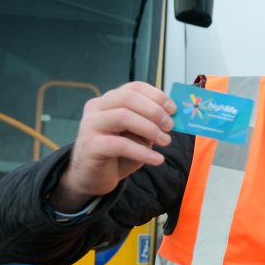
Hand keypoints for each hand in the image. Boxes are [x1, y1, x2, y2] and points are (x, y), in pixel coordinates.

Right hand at [51, 82, 175, 210]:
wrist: (94, 177)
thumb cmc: (118, 154)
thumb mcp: (138, 135)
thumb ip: (151, 123)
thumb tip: (174, 118)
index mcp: (109, 100)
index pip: (134, 87)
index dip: (157, 96)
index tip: (173, 109)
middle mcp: (97, 108)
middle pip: (128, 98)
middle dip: (154, 111)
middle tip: (170, 126)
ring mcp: (91, 125)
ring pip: (123, 116)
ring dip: (150, 128)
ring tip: (165, 141)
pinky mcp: (91, 145)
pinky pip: (120, 144)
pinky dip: (143, 152)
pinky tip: (157, 159)